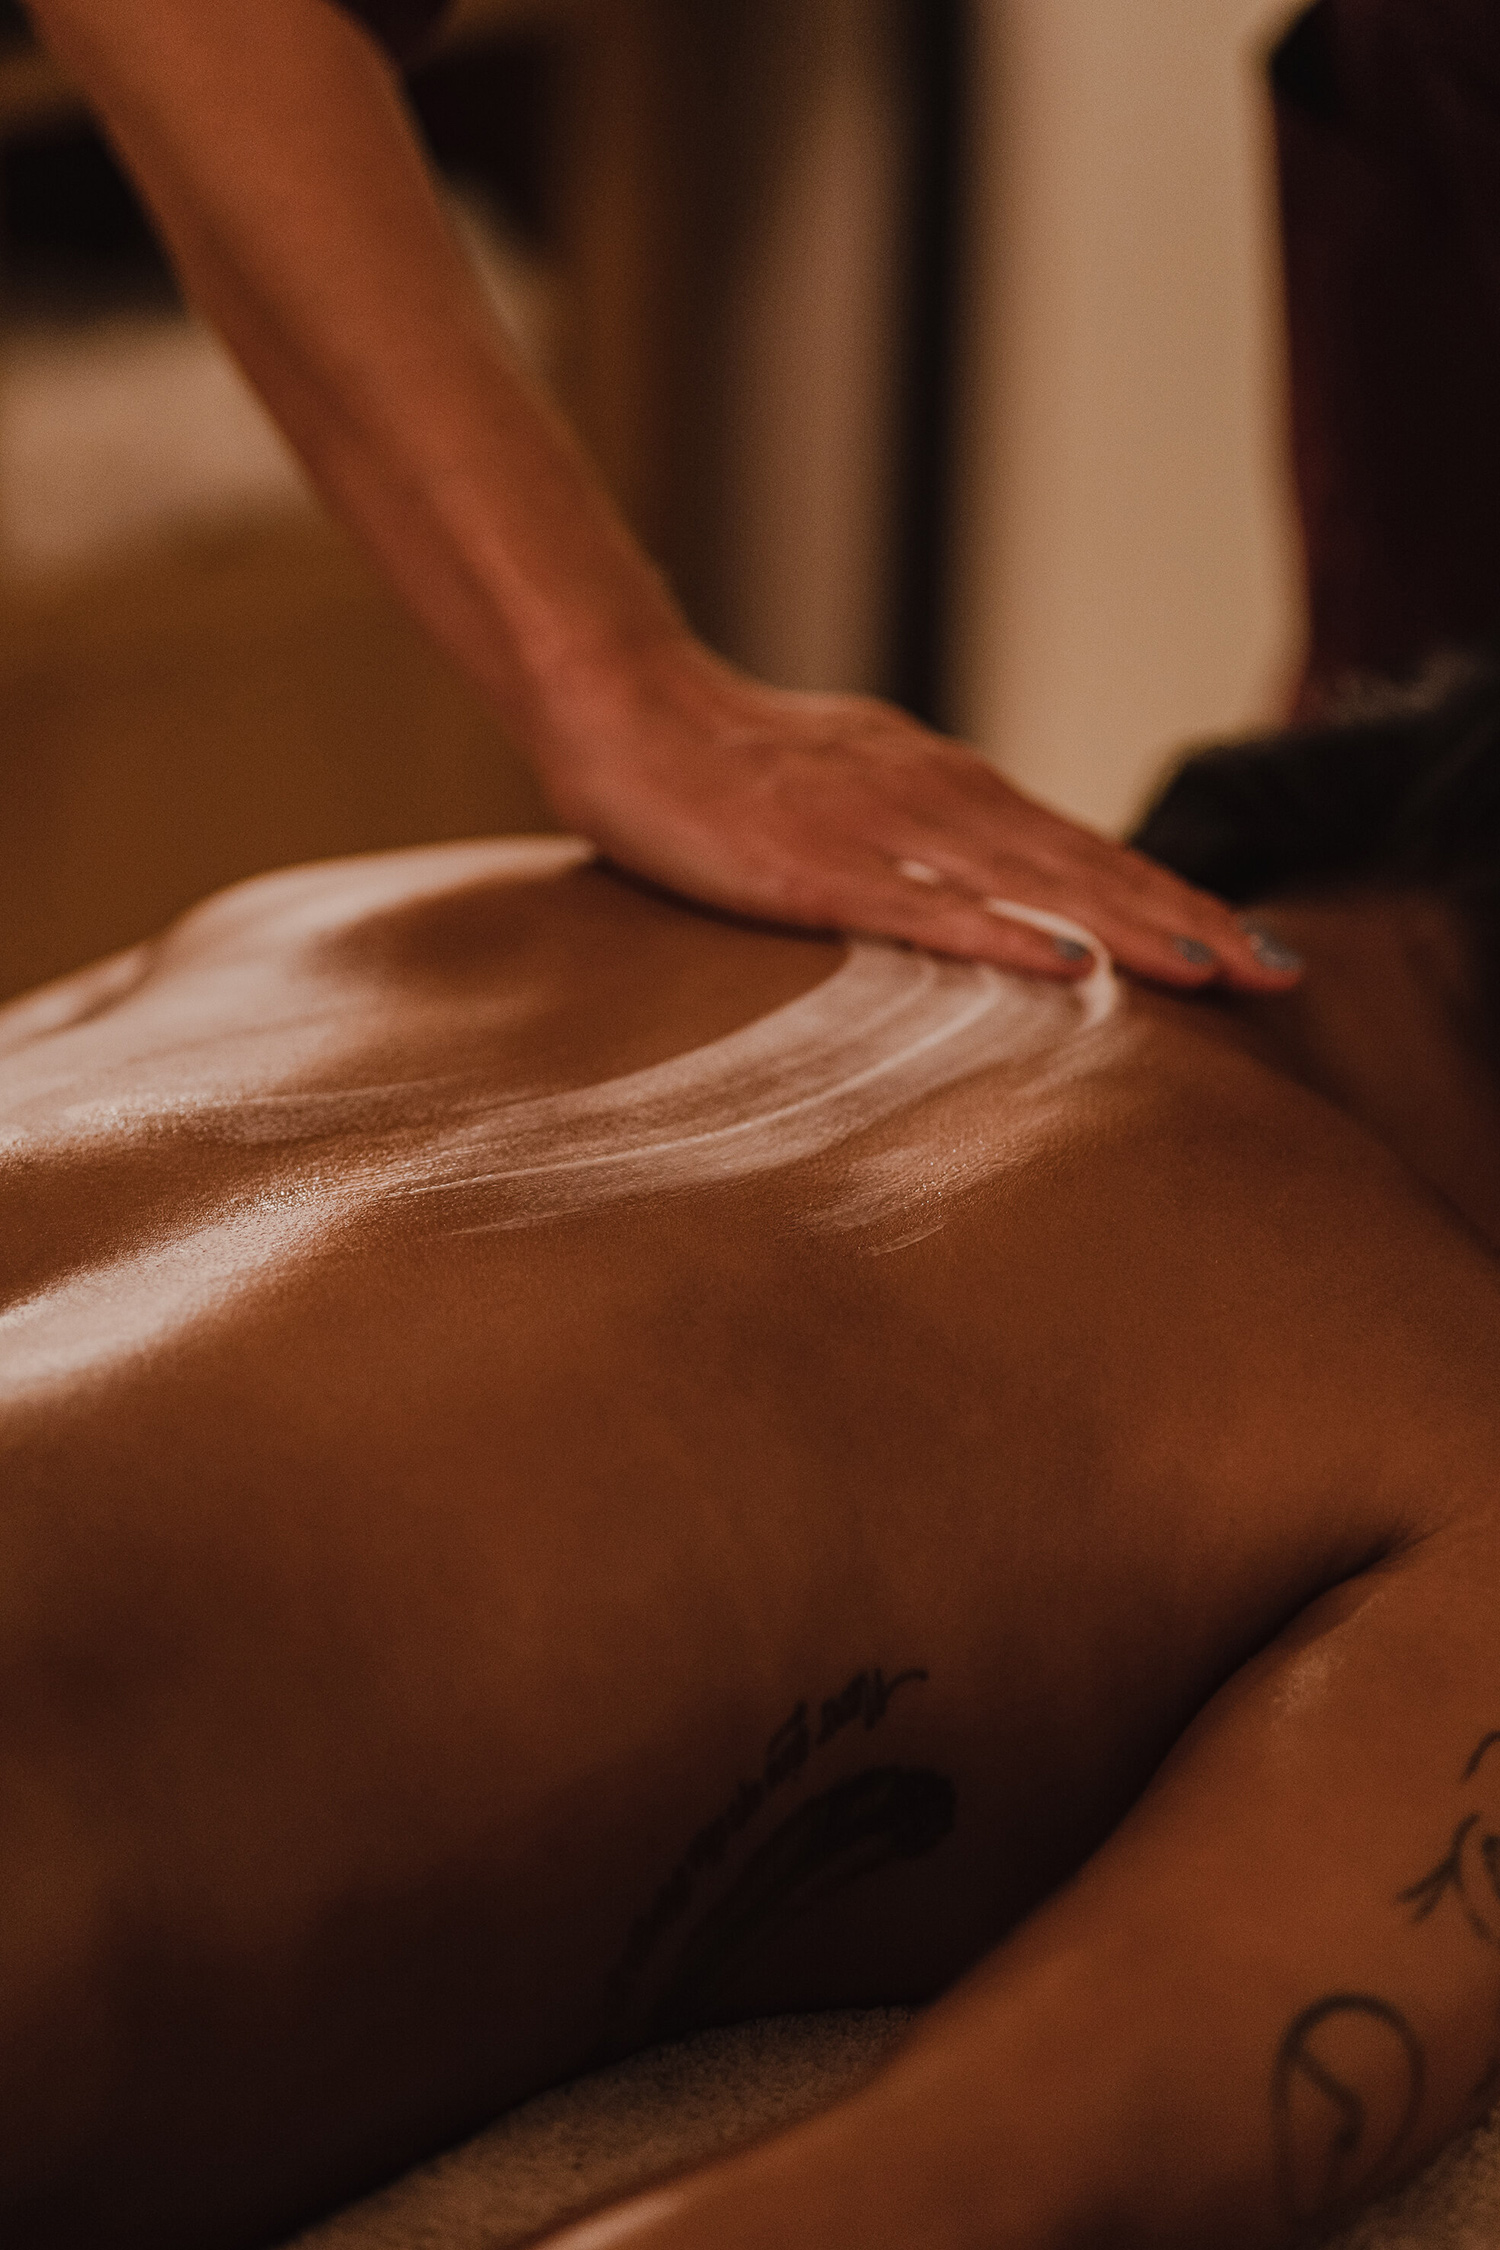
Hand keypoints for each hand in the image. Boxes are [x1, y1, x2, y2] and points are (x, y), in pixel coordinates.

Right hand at [537, 641, 1300, 989]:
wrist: (624, 705)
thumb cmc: (730, 765)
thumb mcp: (856, 792)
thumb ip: (931, 839)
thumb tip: (1001, 897)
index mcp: (948, 784)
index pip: (1083, 850)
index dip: (1173, 897)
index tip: (1252, 947)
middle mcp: (936, 793)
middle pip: (1082, 864)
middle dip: (1185, 918)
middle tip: (1276, 972)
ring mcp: (879, 826)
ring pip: (1026, 881)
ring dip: (1126, 923)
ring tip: (1212, 966)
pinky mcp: (814, 865)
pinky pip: (921, 906)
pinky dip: (998, 933)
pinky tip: (1061, 964)